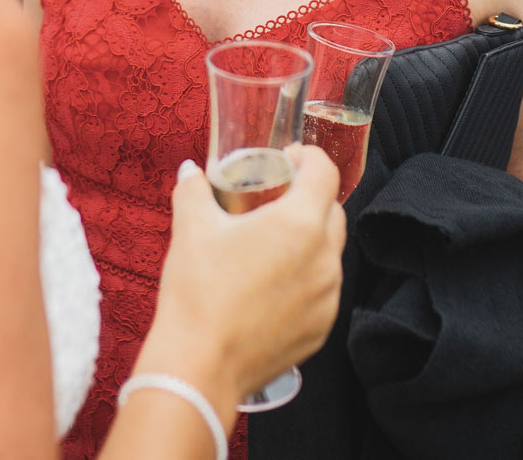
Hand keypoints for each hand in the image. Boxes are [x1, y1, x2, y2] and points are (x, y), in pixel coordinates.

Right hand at [137, 146, 345, 410]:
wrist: (199, 365)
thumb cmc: (198, 292)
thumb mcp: (192, 229)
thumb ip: (193, 190)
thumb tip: (190, 170)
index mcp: (299, 224)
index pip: (324, 173)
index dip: (308, 158)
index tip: (288, 159)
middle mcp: (324, 258)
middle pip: (332, 211)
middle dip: (310, 198)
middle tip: (277, 199)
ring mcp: (327, 298)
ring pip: (329, 253)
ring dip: (309, 241)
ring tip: (272, 246)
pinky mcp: (321, 329)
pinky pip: (323, 291)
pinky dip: (306, 279)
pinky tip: (272, 285)